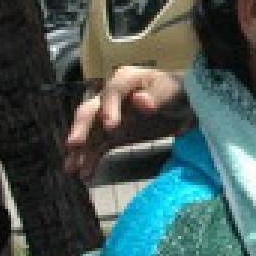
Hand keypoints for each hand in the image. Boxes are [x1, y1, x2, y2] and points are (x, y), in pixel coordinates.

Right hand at [64, 66, 187, 179]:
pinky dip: (92, 160)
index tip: (111, 127)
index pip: (113, 92)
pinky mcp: (113, 135)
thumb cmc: (177, 93)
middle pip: (91, 111)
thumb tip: (140, 101)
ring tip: (72, 167)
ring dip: (80, 150)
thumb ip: (157, 96)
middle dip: (81, 128)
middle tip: (74, 144)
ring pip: (90, 133)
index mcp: (126, 80)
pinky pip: (99, 147)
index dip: (110, 108)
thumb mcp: (172, 91)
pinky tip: (85, 175)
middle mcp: (111, 97)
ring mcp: (109, 117)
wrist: (183, 106)